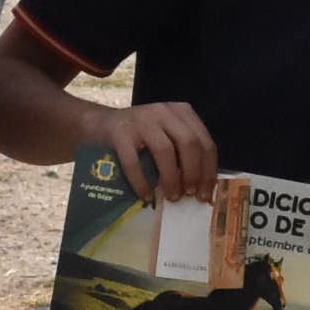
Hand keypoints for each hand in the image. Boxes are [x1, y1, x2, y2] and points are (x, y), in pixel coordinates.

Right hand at [103, 102, 217, 201]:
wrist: (100, 125)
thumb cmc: (141, 138)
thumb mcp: (167, 136)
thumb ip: (184, 154)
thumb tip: (203, 189)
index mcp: (181, 112)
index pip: (204, 141)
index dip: (208, 170)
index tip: (206, 194)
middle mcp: (163, 111)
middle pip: (189, 143)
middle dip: (193, 173)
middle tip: (190, 195)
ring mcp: (141, 120)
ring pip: (165, 150)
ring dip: (172, 178)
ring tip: (172, 197)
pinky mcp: (120, 133)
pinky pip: (134, 162)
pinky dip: (142, 182)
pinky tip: (146, 196)